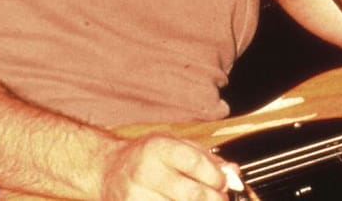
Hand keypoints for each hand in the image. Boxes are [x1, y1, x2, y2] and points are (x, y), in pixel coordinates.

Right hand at [99, 134, 234, 199]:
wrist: (107, 171)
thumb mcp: (175, 147)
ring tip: (196, 200)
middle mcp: (145, 172)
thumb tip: (234, 174)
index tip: (223, 183)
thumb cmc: (146, 158)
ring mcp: (136, 197)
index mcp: (158, 149)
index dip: (216, 177)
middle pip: (191, 195)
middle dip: (213, 200)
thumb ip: (207, 159)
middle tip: (218, 199)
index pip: (195, 163)